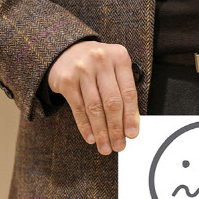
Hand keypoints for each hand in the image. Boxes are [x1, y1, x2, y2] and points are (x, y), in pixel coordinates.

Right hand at [47, 40, 139, 154]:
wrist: (66, 51)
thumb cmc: (97, 66)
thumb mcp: (114, 71)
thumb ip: (124, 93)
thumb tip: (132, 125)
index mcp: (120, 57)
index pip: (129, 92)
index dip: (131, 117)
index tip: (132, 135)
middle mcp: (101, 60)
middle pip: (112, 102)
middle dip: (116, 128)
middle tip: (118, 146)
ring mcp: (82, 68)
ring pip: (95, 107)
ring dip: (101, 131)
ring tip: (105, 147)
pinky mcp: (66, 79)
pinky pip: (78, 108)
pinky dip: (85, 126)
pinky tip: (91, 138)